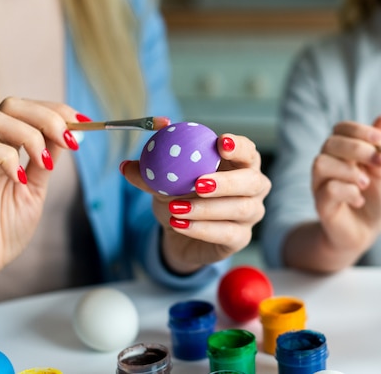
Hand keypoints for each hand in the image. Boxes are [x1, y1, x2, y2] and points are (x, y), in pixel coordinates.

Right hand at [0, 98, 80, 281]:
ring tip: (43, 162)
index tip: (85, 123)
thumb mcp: (34, 190)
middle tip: (68, 139)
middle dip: (47, 116)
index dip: (57, 111)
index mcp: (6, 147)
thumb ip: (45, 160)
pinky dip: (4, 156)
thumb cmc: (1, 232)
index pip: (29, 111)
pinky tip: (18, 178)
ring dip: (29, 135)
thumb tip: (70, 134)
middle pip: (13, 105)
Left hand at [123, 133, 270, 273]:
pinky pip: (228, 233)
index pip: (249, 151)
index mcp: (240, 163)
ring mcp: (251, 214)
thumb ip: (149, 172)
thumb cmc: (180, 195)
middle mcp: (254, 188)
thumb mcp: (163, 180)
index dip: (239, 147)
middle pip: (252, 182)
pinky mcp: (241, 238)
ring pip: (240, 209)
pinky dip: (202, 229)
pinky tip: (180, 225)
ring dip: (206, 208)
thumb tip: (126, 165)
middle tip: (199, 183)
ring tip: (177, 208)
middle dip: (227, 182)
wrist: (179, 231)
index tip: (220, 143)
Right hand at [311, 114, 380, 257]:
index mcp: (341, 152)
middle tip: (379, 162)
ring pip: (321, 163)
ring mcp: (320, 184)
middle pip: (330, 143)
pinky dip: (348, 191)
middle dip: (357, 148)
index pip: (341, 129)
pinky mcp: (321, 205)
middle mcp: (326, 164)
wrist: (365, 232)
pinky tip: (360, 199)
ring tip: (366, 183)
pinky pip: (327, 190)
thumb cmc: (373, 199)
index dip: (359, 130)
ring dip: (349, 170)